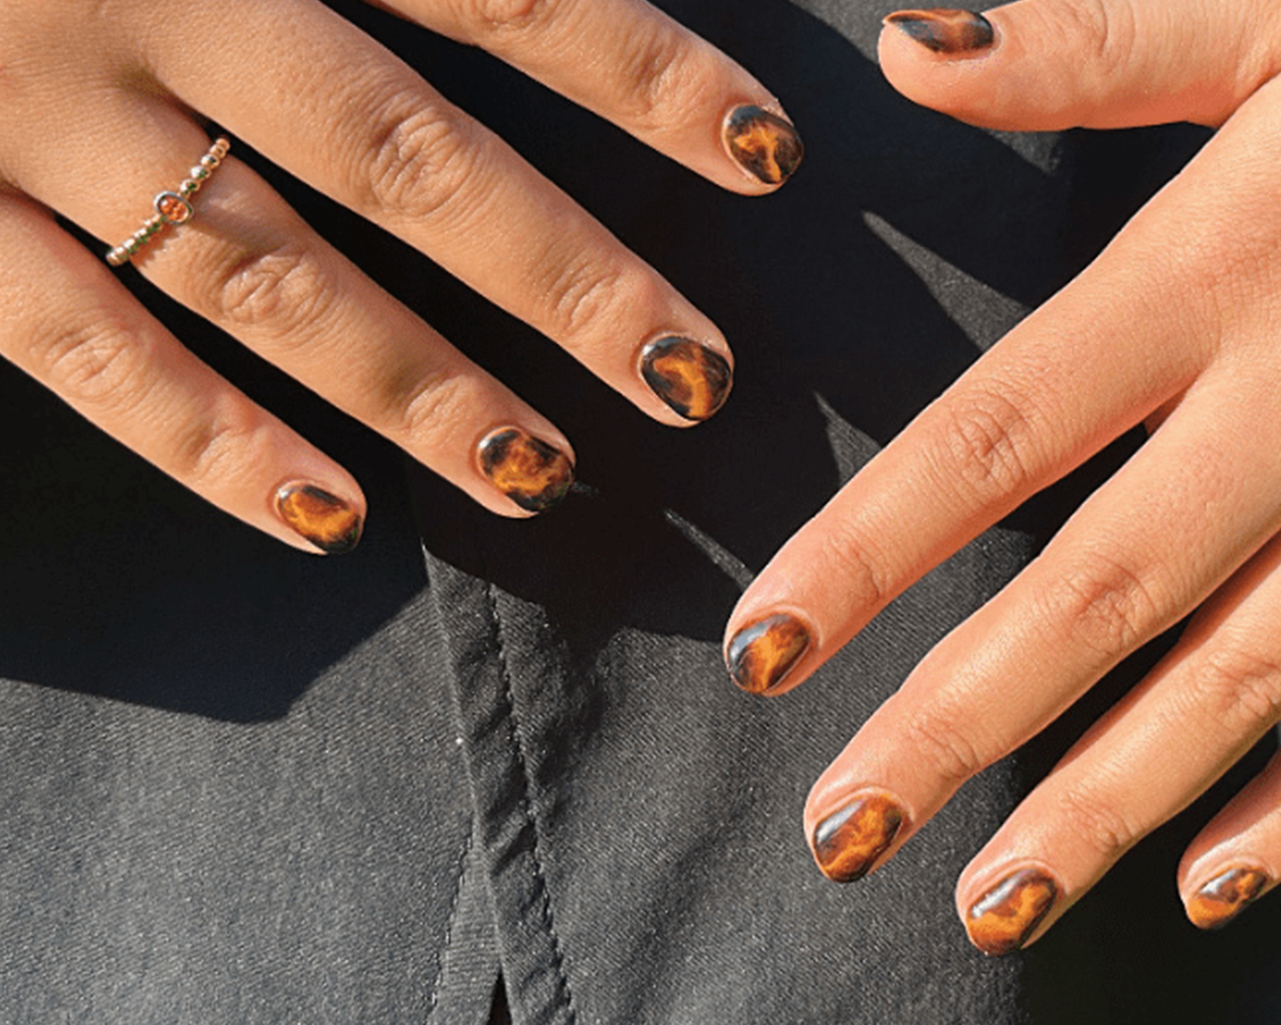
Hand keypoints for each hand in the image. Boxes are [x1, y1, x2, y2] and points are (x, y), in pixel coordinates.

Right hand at [0, 0, 800, 552]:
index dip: (634, 71)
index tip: (761, 154)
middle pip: (401, 154)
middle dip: (561, 274)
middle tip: (693, 373)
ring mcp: (26, 114)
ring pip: (261, 276)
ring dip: (415, 388)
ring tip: (544, 476)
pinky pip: (77, 349)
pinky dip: (203, 440)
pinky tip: (329, 519)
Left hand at [723, 0, 1280, 951]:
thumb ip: (1095, 44)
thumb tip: (910, 49)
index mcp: (1222, 267)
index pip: (995, 434)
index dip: (865, 551)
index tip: (765, 649)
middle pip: (1097, 593)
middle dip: (957, 727)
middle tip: (845, 831)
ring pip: (1241, 683)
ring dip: (1106, 805)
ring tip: (992, 902)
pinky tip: (1210, 876)